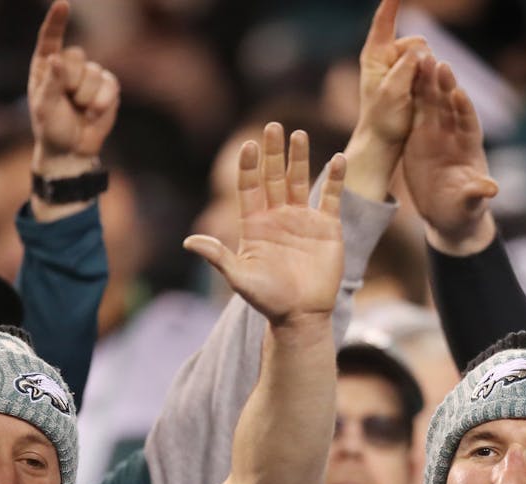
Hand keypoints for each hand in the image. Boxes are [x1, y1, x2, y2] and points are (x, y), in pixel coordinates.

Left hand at [28, 0, 119, 177]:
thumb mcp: (44, 107)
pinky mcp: (108, 89)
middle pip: (76, 57)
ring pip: (95, 73)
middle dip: (73, 82)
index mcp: (46, 66)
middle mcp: (68, 66)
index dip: (57, 22)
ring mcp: (90, 77)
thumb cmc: (51, 128)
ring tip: (80, 112)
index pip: (51, 39)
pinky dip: (103, 103)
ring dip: (88, 97)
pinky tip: (93, 114)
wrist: (72, 151)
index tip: (63, 4)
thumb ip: (52, 83)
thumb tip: (57, 59)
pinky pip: (111, 86)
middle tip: (67, 102)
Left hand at [184, 124, 346, 325]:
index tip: (247, 146)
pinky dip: (334, 179)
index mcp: (255, 224)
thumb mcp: (240, 278)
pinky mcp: (327, 227)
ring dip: (299, 158)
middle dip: (272, 152)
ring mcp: (303, 219)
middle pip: (273, 176)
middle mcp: (277, 216)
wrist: (302, 315)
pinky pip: (330, 197)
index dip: (248, 166)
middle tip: (273, 126)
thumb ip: (218, 256)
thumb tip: (188, 242)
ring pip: (299, 181)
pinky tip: (338, 159)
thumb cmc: (269, 299)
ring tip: (299, 134)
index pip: (250, 187)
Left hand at [343, 0, 426, 199]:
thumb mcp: (391, 91)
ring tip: (414, 97)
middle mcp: (388, 57)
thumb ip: (406, 66)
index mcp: (375, 55)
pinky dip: (431, 80)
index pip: (384, 22)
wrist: (383, 144)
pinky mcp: (413, 81)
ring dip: (428, 73)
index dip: (391, 4)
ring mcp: (402, 69)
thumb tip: (421, 49)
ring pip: (428, 57)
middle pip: (418, 42)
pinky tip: (423, 95)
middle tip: (412, 87)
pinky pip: (430, 71)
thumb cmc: (382, 120)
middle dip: (421, 59)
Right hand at [401, 57, 498, 254]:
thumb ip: (477, 193)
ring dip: (425, 83)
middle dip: (444, 85)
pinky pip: (413, 114)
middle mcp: (453, 136)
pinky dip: (409, 97)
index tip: (458, 93)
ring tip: (419, 60)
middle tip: (437, 62)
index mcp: (468, 148)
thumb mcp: (469, 204)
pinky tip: (401, 78)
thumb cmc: (463, 211)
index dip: (464, 108)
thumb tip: (491, 189)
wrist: (446, 216)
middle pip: (449, 106)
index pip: (468, 123)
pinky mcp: (417, 138)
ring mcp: (434, 135)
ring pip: (430, 104)